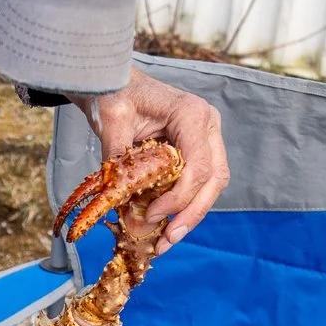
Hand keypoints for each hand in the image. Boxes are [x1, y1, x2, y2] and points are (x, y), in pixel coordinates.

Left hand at [78, 69, 228, 249]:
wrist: (114, 83)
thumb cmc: (114, 94)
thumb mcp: (111, 122)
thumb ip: (118, 160)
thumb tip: (123, 207)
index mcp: (192, 114)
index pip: (198, 165)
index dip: (177, 197)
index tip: (150, 216)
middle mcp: (207, 126)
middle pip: (213, 179)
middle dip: (191, 214)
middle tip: (167, 240)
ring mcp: (206, 138)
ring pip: (210, 185)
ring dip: (190, 216)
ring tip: (164, 241)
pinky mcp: (196, 151)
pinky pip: (198, 184)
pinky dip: (182, 206)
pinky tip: (164, 227)